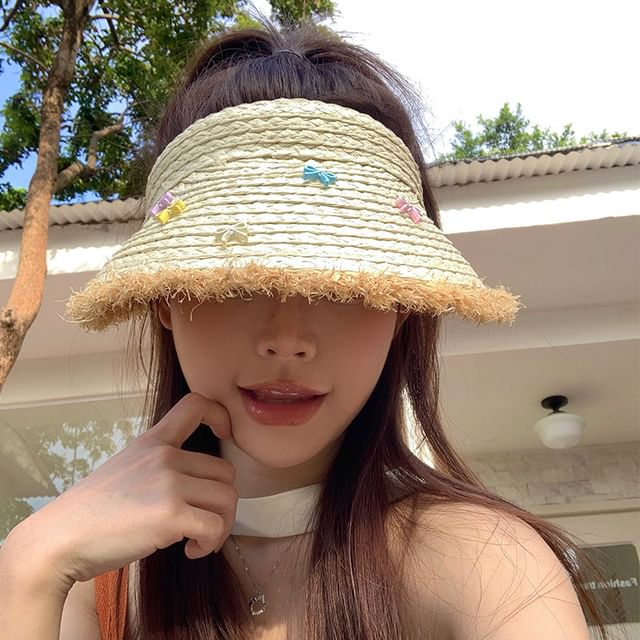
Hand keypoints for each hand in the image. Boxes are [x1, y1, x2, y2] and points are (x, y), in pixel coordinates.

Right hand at [9, 392, 236, 585]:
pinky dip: (210, 543)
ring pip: (227, 499)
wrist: (58, 540)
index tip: (225, 436)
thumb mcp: (127, 468)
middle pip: (225, 471)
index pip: (195, 404)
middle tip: (204, 523)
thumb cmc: (92, 513)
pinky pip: (214, 527)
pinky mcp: (170, 515)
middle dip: (222, 501)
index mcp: (153, 441)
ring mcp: (168, 483)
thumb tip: (196, 482)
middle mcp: (164, 456)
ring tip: (197, 539)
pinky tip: (190, 549)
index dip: (220, 415)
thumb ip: (159, 465)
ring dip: (220, 525)